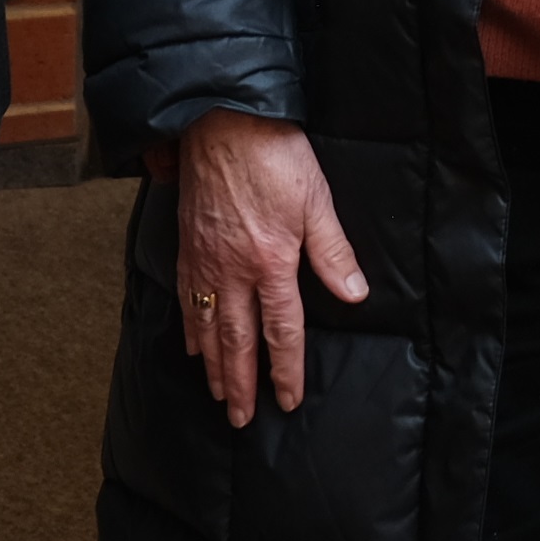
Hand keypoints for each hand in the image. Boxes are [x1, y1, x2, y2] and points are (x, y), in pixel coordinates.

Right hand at [176, 110, 365, 420]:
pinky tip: (193, 345)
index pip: (281, 330)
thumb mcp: (317, 200)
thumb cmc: (275, 155)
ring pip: (207, 326)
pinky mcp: (187, 247)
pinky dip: (189, 328)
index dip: (285, 369)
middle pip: (237, 340)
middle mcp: (233, 270)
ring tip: (220, 393)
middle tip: (242, 418)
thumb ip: (333, 252)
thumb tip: (354, 294)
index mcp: (271, 262)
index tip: (286, 399)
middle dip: (242, 383)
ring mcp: (205, 261)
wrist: (221, 121)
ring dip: (214, 366)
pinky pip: (185, 299)